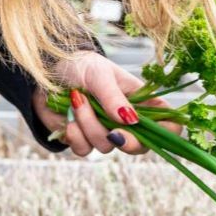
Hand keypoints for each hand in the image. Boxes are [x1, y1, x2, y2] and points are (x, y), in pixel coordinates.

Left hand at [32, 49, 181, 157]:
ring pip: (106, 146)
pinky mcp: (83, 139)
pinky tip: (68, 116)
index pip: (168, 123)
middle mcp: (126, 120)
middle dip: (127, 142)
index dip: (169, 132)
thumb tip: (131, 121)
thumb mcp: (100, 74)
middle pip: (141, 146)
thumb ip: (114, 97)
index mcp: (140, 101)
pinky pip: (84, 150)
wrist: (45, 73)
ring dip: (89, 125)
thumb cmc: (80, 65)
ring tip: (77, 100)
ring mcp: (105, 131)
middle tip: (113, 132)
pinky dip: (74, 134)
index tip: (158, 131)